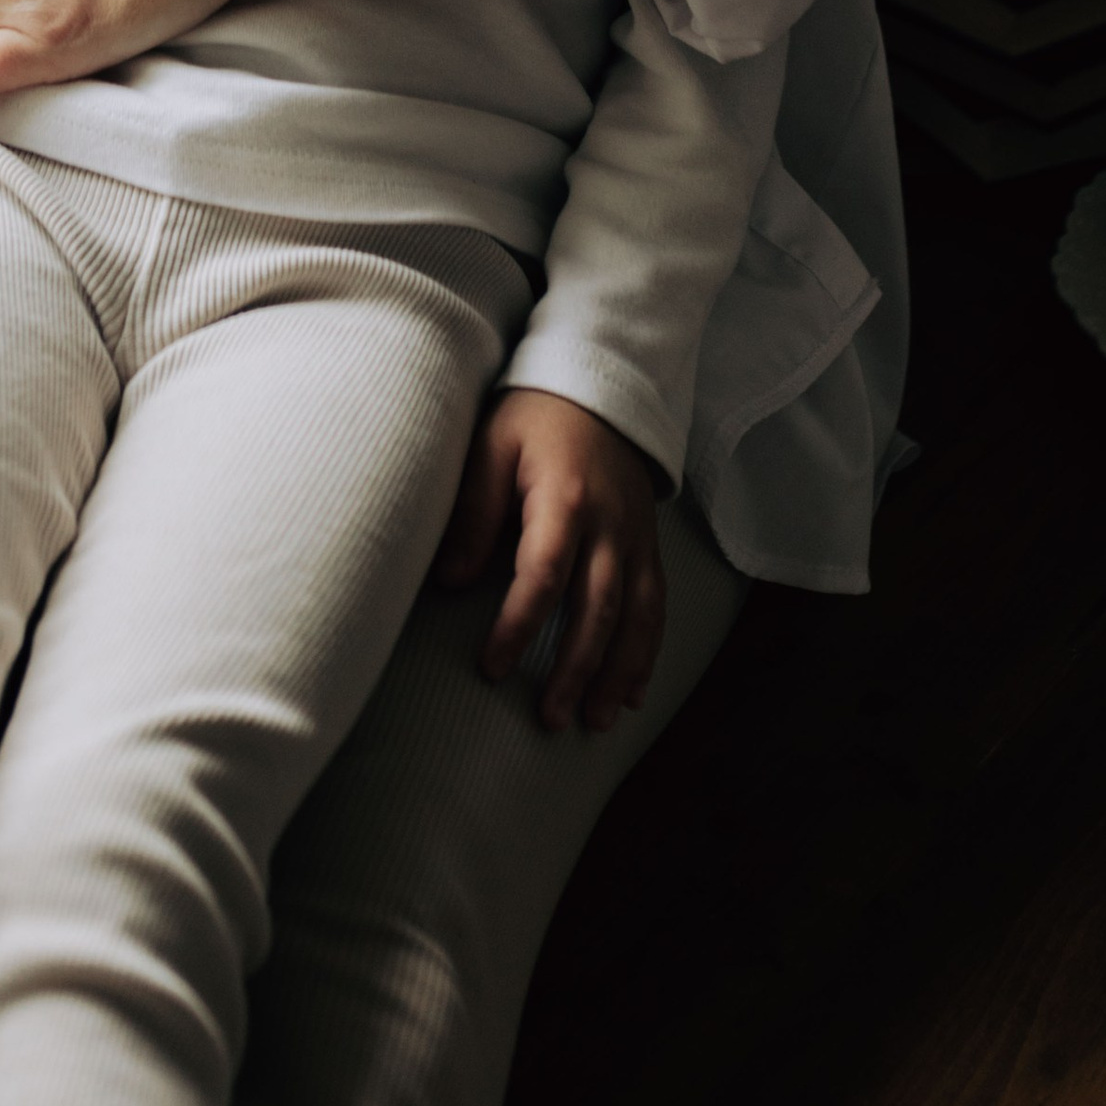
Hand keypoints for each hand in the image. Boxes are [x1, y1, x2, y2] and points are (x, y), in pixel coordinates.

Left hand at [433, 390, 667, 732]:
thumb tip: (448, 582)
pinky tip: (630, 694)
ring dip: (616, 672)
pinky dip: (647, 653)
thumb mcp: (491, 446)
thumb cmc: (533, 417)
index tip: (492, 668)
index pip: (543, 574)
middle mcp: (609, 523)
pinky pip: (656, 606)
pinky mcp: (649, 544)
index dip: (518, 626)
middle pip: (597, 607)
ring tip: (593, 720)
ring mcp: (636, 536)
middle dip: (574, 667)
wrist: (599, 385)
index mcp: (564, 498)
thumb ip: (473, 512)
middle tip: (550, 718)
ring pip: (636, 616)